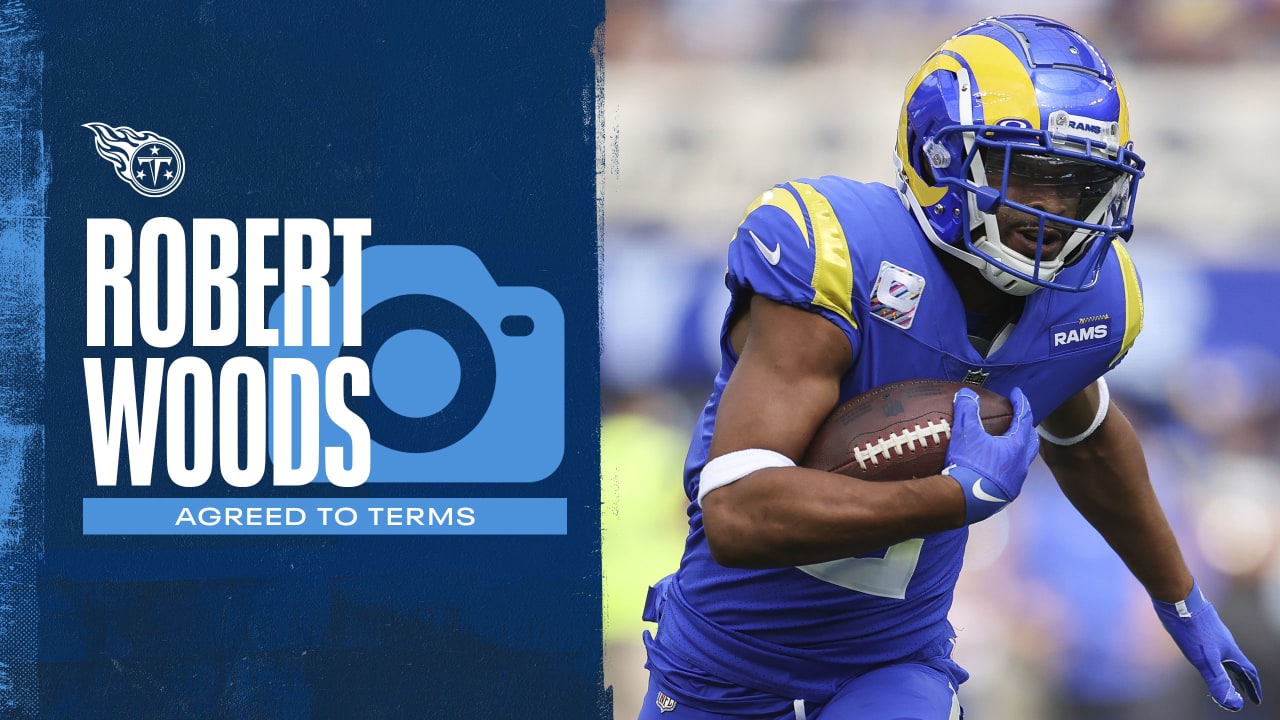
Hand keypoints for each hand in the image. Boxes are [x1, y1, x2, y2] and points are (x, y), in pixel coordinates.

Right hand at [942, 386, 1038, 523]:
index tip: (1016, 393)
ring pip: (1023, 461)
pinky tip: (996, 467)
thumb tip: (966, 393)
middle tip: (1019, 418)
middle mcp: (1021, 465)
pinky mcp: (1006, 496)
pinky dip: (1008, 466)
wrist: (963, 501)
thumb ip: (966, 410)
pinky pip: (1013, 476)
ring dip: (1019, 449)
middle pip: (1031, 442)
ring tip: (1008, 443)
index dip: (1021, 403)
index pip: (1024, 419)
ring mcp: (1015, 482)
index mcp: (1016, 447)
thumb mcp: (965, 433)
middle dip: (1027, 427)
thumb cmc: (968, 465)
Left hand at [1153, 580, 1261, 710]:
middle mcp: (1224, 640)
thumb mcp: (1204, 660)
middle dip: (1241, 679)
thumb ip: (1218, 681)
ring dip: (1228, 666)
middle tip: (1243, 692)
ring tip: (1225, 674)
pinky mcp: (1200, 624)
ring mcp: (1212, 631)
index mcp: (1229, 650)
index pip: (1247, 671)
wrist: (1177, 598)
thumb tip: (1234, 704)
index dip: (1252, 686)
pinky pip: (1211, 642)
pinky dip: (1213, 653)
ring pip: (1224, 652)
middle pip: (1237, 662)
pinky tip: (1203, 650)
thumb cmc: (1192, 629)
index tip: (1255, 699)